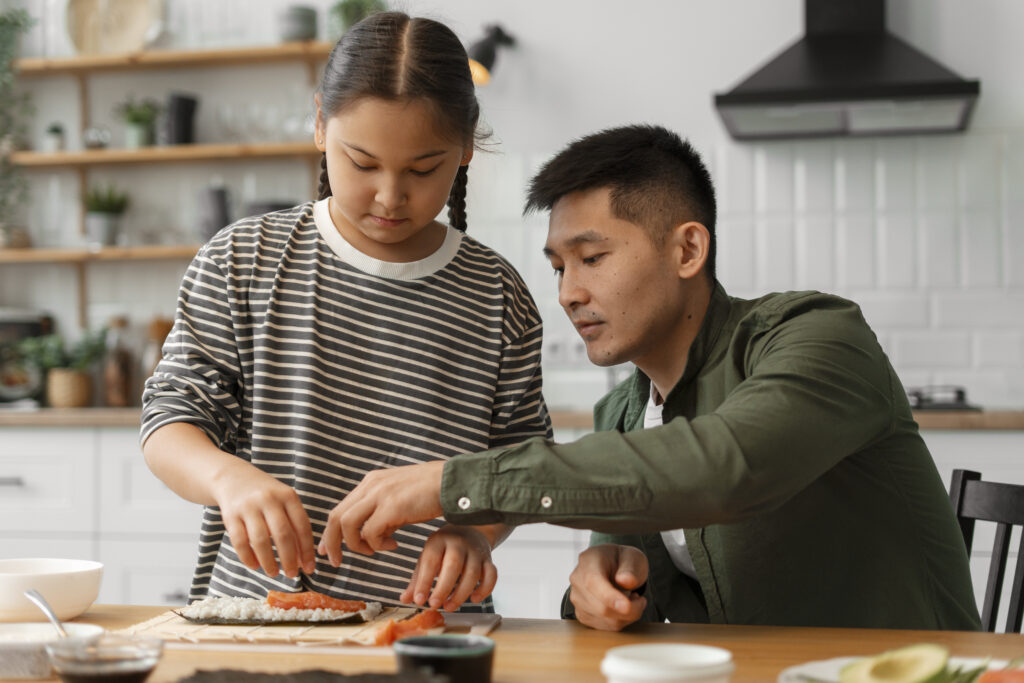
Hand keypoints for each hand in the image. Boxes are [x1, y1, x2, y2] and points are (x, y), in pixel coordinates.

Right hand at [209, 461, 315, 578]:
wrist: (233, 477)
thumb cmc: (265, 494)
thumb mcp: (284, 500)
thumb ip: (294, 525)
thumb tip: (302, 559)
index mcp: (288, 496)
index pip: (302, 527)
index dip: (306, 550)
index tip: (309, 568)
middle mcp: (269, 500)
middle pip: (283, 535)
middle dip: (289, 559)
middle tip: (292, 575)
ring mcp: (248, 507)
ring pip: (260, 540)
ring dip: (268, 561)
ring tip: (274, 573)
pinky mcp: (230, 515)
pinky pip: (239, 541)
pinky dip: (248, 557)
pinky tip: (255, 566)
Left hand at [318, 461, 444, 566]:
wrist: (453, 482)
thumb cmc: (432, 492)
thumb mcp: (399, 497)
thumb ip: (382, 509)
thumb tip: (371, 532)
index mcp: (372, 482)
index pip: (341, 508)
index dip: (331, 531)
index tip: (327, 549)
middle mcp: (371, 485)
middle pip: (336, 517)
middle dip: (332, 543)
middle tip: (336, 562)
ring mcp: (380, 494)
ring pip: (347, 525)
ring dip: (357, 545)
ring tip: (374, 551)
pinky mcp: (391, 507)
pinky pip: (370, 533)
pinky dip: (377, 545)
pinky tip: (394, 545)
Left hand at [401, 525, 497, 610]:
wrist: (469, 530)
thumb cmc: (444, 550)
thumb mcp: (427, 558)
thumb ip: (417, 579)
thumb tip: (404, 600)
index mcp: (438, 541)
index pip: (430, 561)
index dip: (424, 581)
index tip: (418, 600)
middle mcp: (458, 543)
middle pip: (453, 565)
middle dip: (443, 588)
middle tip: (434, 605)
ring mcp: (475, 551)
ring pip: (473, 572)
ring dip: (461, 593)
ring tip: (450, 607)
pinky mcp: (489, 559)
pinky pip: (492, 574)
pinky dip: (485, 589)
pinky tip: (474, 599)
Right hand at [569, 544, 647, 630]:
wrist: (612, 566)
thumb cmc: (622, 561)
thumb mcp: (633, 557)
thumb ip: (631, 569)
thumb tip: (626, 581)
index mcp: (589, 560)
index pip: (593, 582)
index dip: (610, 597)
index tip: (627, 606)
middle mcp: (577, 580)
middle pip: (601, 607)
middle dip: (629, 609)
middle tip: (640, 599)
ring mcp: (577, 599)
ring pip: (605, 620)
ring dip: (626, 615)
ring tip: (631, 598)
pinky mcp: (582, 614)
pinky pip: (605, 626)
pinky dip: (620, 621)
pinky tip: (621, 607)